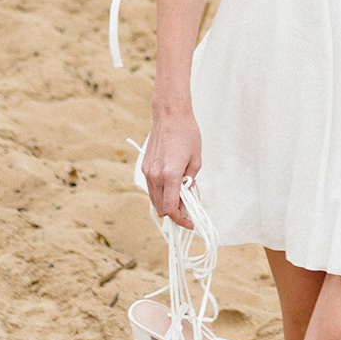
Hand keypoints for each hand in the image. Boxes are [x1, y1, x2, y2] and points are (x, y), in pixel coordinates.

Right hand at [141, 108, 202, 228]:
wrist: (169, 116)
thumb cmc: (187, 134)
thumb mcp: (196, 160)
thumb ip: (190, 181)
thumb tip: (186, 194)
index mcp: (170, 175)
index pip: (171, 208)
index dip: (180, 219)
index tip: (189, 223)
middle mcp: (155, 176)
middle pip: (160, 207)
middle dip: (174, 213)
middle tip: (187, 211)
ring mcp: (147, 172)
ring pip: (154, 199)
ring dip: (166, 203)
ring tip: (181, 199)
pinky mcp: (144, 167)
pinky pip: (151, 187)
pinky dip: (160, 192)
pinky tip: (172, 186)